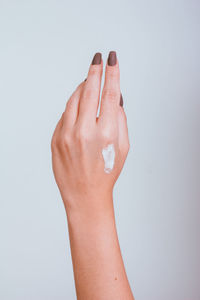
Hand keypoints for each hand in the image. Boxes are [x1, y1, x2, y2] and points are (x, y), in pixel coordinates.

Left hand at [51, 51, 128, 210]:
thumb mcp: (123, 148)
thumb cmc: (106, 173)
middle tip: (97, 58)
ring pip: (74, 99)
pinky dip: (73, 107)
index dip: (111, 72)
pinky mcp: (56, 139)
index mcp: (105, 133)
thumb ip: (120, 120)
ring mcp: (66, 135)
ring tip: (90, 82)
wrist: (85, 195)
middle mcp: (84, 132)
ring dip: (83, 87)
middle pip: (89, 90)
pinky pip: (65, 114)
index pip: (109, 94)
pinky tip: (80, 108)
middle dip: (94, 71)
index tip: (111, 59)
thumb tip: (115, 97)